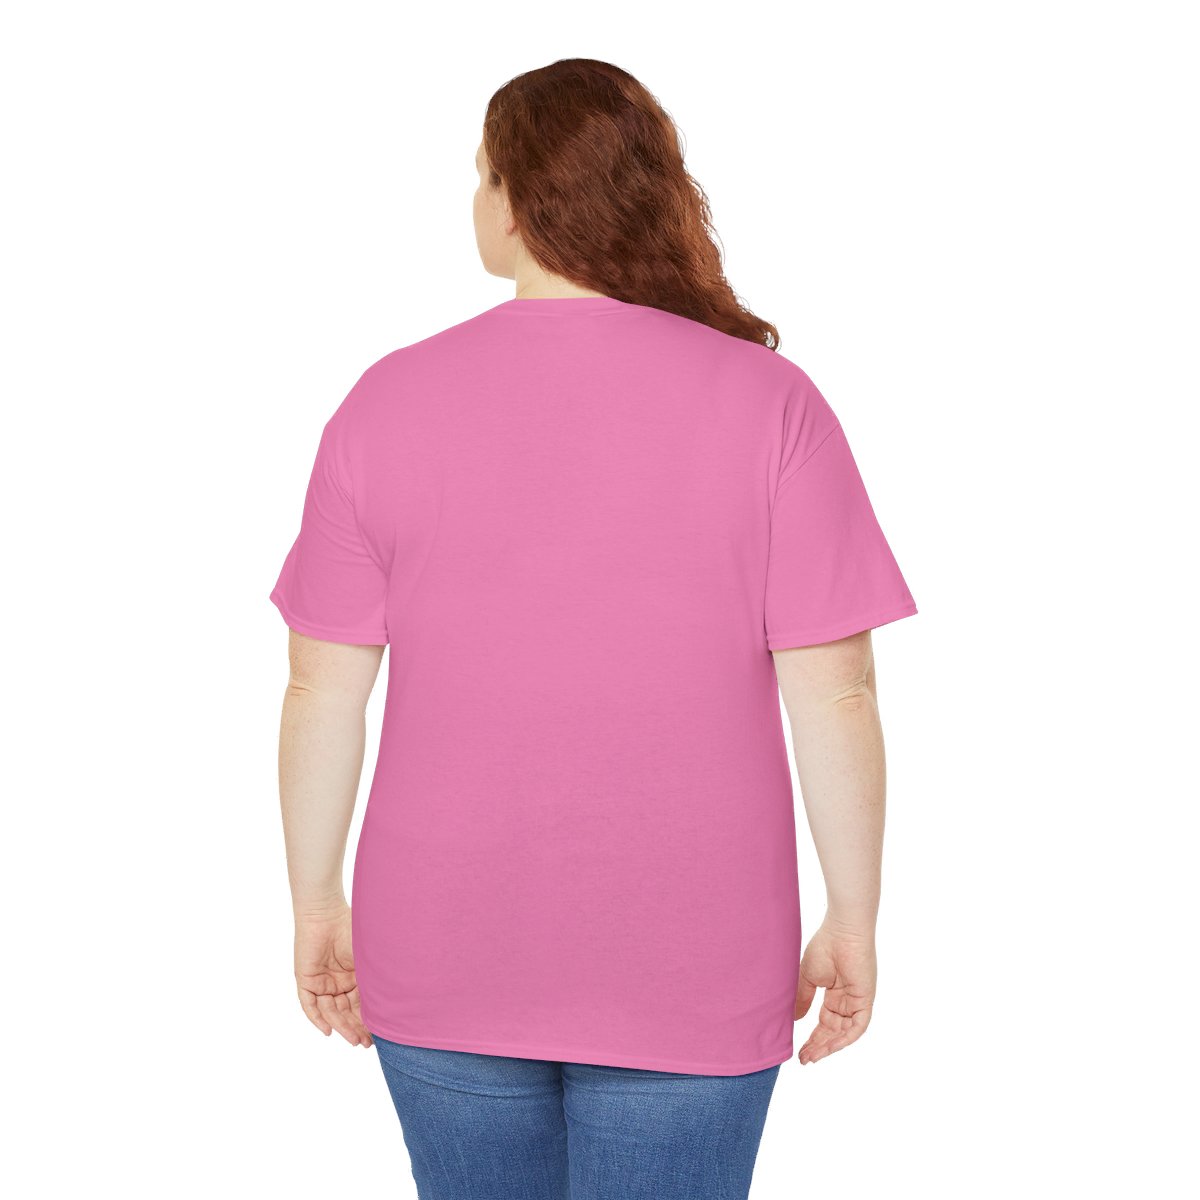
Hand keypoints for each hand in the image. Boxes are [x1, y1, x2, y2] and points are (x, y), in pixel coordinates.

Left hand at [293, 902, 372, 1046]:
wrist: (326, 912)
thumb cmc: (353, 928)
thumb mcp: (369, 957)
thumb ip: (379, 975)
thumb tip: (402, 996)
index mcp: (355, 976)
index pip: (362, 1004)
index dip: (369, 1020)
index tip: (380, 1035)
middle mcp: (338, 982)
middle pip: (346, 1011)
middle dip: (356, 1028)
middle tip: (367, 1043)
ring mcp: (322, 982)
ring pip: (330, 1011)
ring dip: (341, 1026)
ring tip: (354, 1039)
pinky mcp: (306, 980)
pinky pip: (310, 1005)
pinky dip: (318, 1019)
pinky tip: (328, 1031)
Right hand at [793, 917, 876, 1064]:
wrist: (841, 932)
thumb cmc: (825, 947)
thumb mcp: (808, 978)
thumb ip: (803, 999)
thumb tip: (796, 1020)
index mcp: (835, 994)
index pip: (825, 1023)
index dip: (813, 1038)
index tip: (800, 1051)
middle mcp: (848, 1001)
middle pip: (834, 1031)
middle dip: (819, 1046)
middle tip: (804, 1059)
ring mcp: (858, 1002)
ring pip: (845, 1033)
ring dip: (828, 1046)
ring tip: (811, 1056)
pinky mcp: (865, 1000)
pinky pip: (857, 1027)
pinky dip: (843, 1039)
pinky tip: (828, 1047)